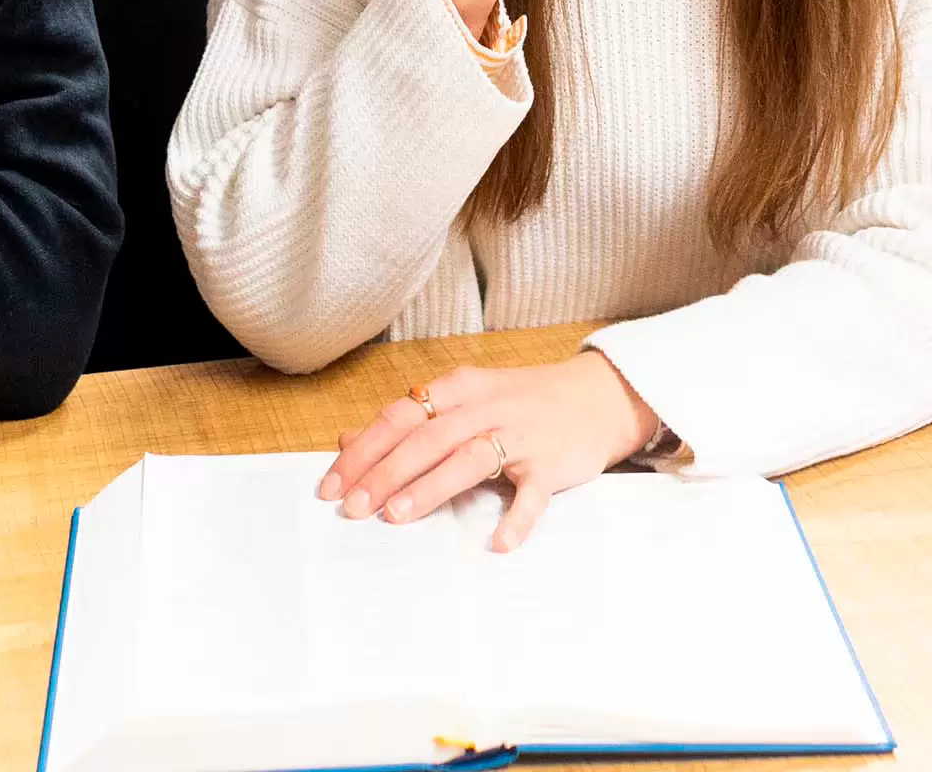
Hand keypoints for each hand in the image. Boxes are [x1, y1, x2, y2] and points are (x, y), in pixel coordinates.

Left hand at [316, 351, 655, 550]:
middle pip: (428, 437)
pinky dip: (516, 518)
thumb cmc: (521, 402)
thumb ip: (408, 419)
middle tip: (352, 507)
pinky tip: (496, 543)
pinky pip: (533, 495)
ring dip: (431, 487)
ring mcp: (522, 434)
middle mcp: (488, 406)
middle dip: (385, 472)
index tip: (330, 485)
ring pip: (469, 457)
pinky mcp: (553, 464)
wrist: (600, 396)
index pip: (401, 415)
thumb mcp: (465, 399)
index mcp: (460, 388)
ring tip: (396, 517)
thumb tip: (346, 440)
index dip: (363, 450)